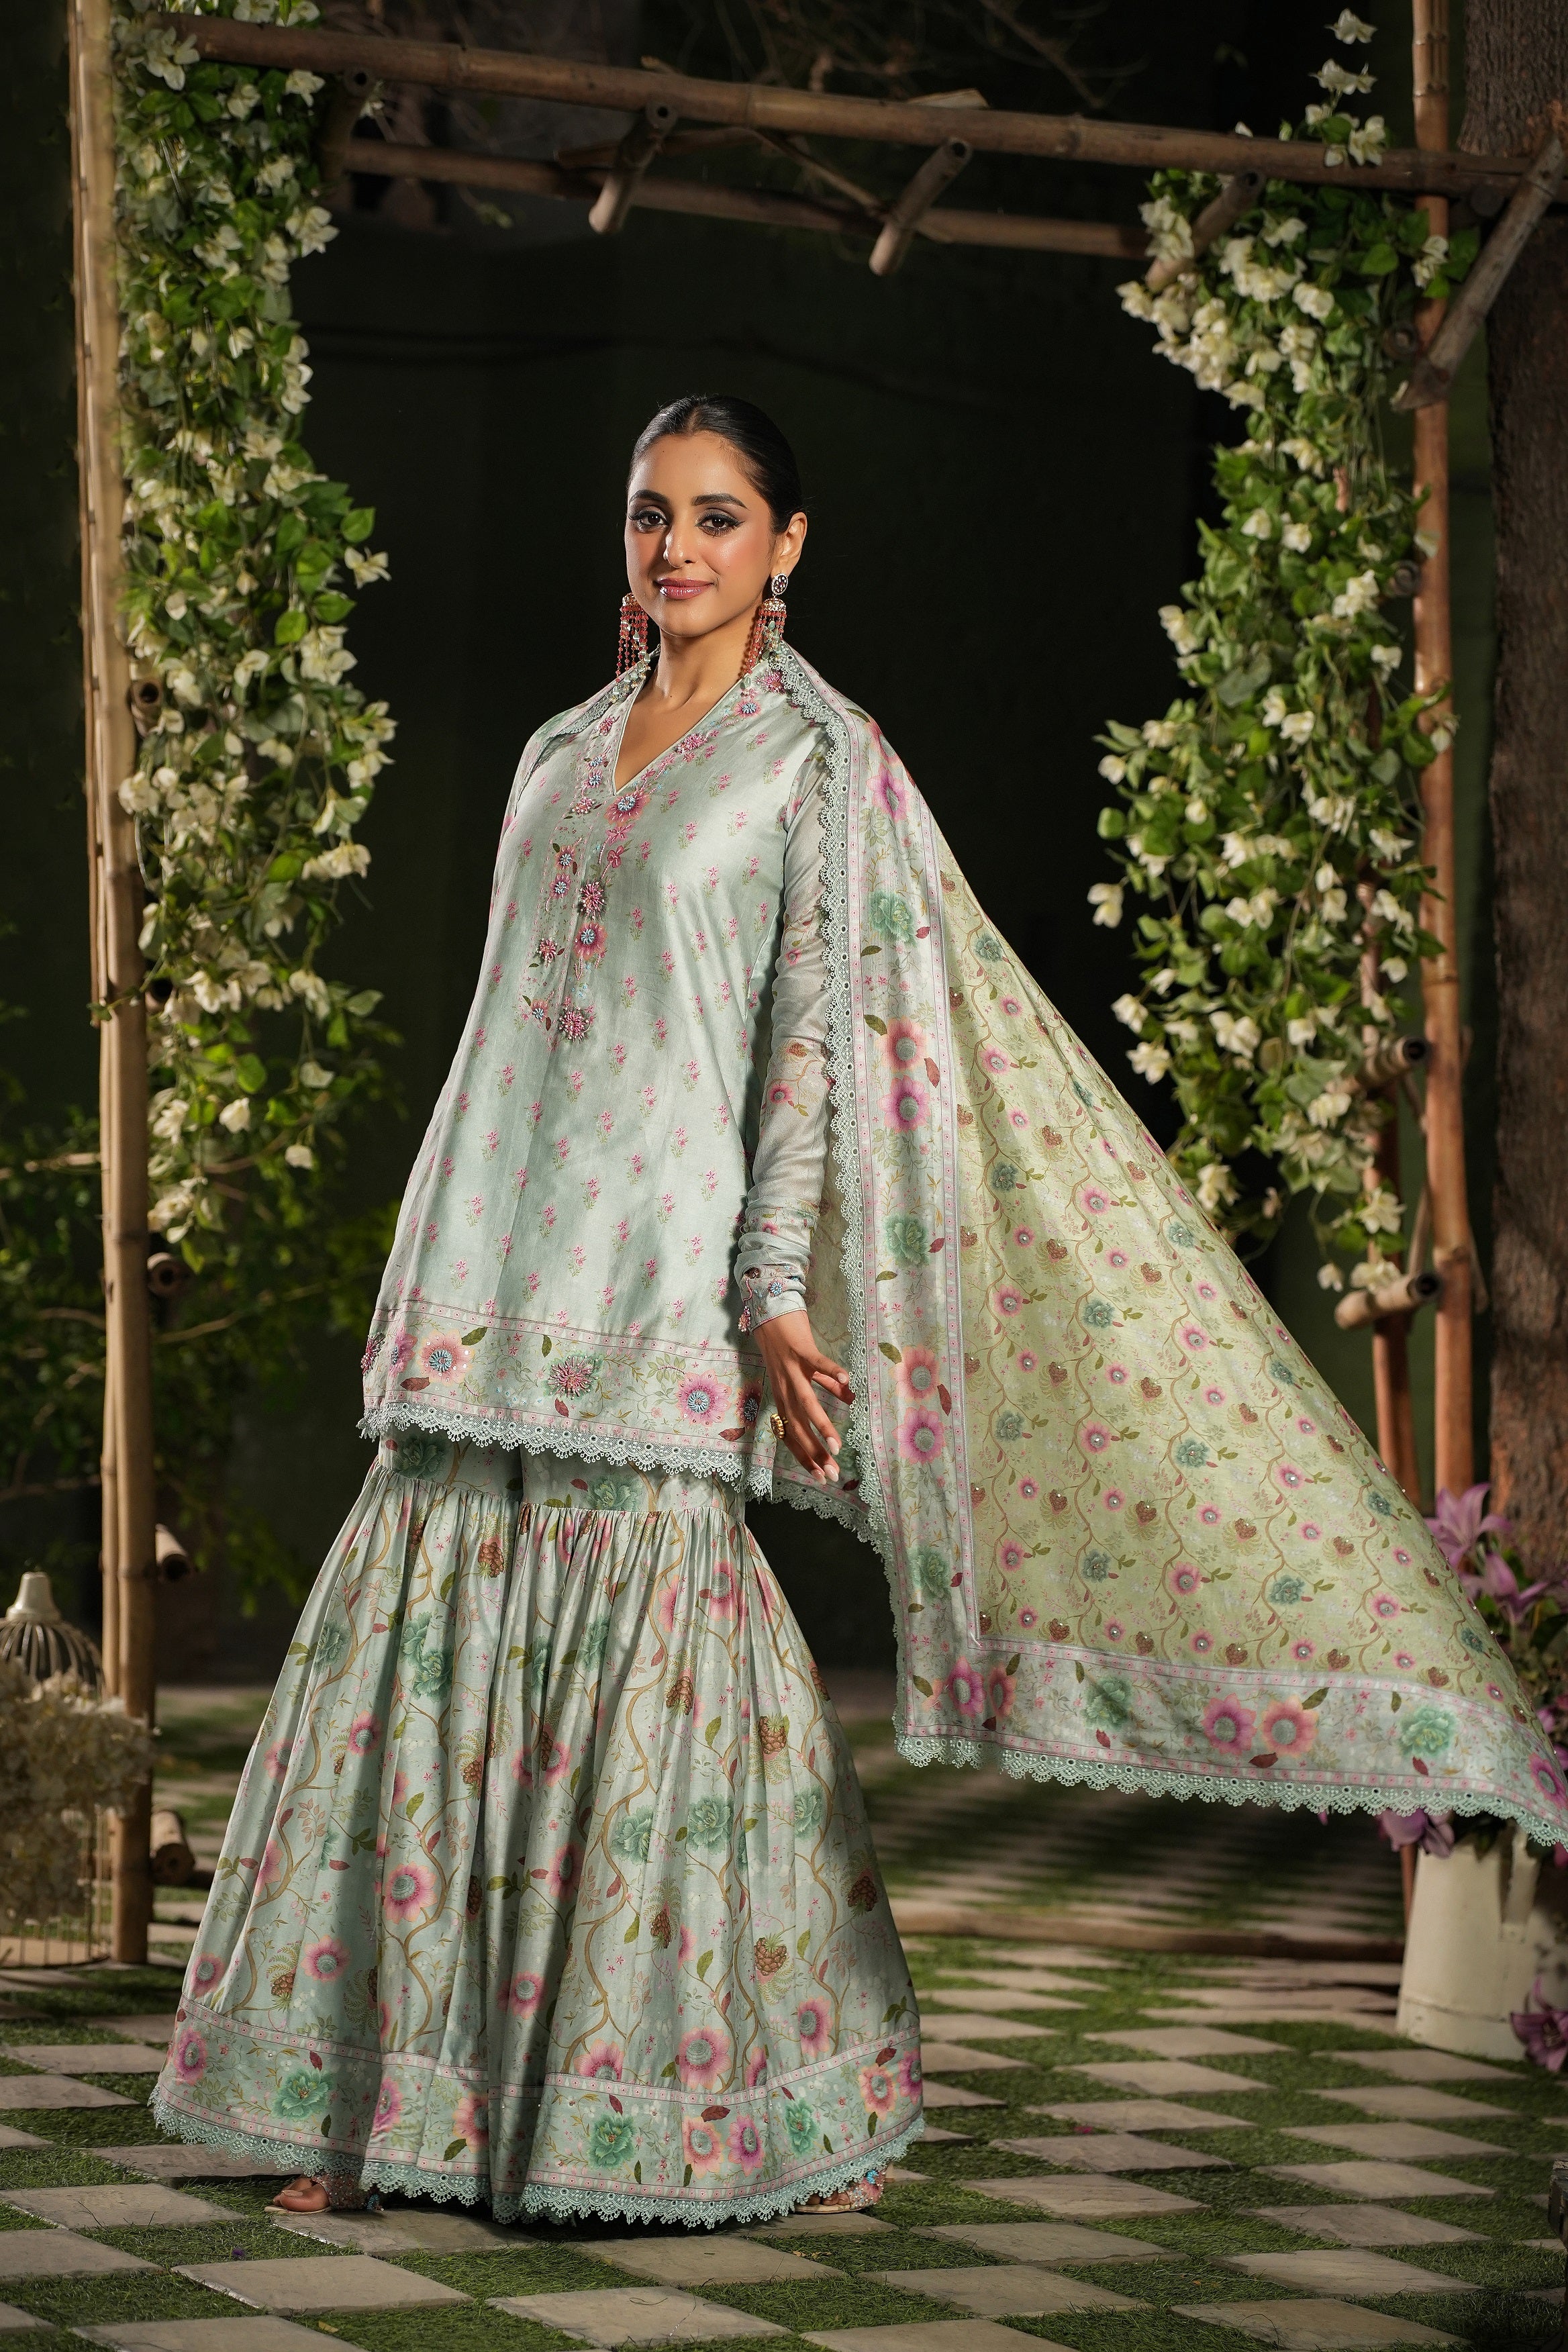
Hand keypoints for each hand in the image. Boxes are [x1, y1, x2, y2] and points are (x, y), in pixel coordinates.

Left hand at [752, 1310, 853, 1483]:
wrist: (769, 1309)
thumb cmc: (787, 1341)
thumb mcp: (805, 1369)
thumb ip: (826, 1385)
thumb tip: (850, 1400)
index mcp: (783, 1395)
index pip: (792, 1433)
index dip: (805, 1455)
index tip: (820, 1477)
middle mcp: (784, 1387)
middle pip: (798, 1426)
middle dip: (815, 1452)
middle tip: (831, 1474)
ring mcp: (790, 1369)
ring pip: (805, 1402)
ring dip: (820, 1426)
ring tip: (836, 1446)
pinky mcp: (799, 1349)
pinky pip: (816, 1363)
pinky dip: (831, 1372)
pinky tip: (848, 1381)